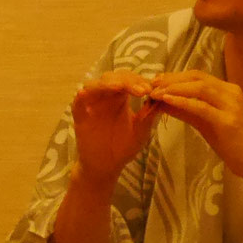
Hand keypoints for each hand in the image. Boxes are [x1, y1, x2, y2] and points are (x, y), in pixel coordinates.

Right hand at [70, 70, 160, 184]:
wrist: (107, 165)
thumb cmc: (124, 147)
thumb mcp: (141, 129)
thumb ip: (150, 113)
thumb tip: (164, 95)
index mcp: (120, 98)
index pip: (129, 80)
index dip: (139, 81)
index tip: (151, 89)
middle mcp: (105, 97)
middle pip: (113, 77)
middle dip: (128, 81)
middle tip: (142, 90)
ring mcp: (91, 104)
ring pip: (96, 84)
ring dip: (108, 83)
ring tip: (121, 87)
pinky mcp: (79, 114)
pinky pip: (78, 101)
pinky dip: (82, 95)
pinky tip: (86, 93)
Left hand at [144, 70, 242, 185]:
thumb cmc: (232, 143)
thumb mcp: (206, 123)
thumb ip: (187, 110)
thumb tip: (162, 101)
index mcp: (228, 90)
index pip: (198, 75)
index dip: (175, 75)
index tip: (156, 80)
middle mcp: (232, 93)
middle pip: (197, 78)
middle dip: (171, 79)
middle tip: (151, 84)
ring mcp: (232, 106)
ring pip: (199, 88)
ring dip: (174, 88)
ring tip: (155, 93)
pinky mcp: (228, 121)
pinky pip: (202, 107)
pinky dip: (182, 101)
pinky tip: (167, 101)